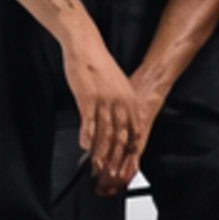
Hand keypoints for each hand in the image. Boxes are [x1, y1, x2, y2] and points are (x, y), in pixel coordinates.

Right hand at [69, 45, 157, 188]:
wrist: (86, 46)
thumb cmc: (99, 64)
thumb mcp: (117, 84)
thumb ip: (120, 102)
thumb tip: (120, 120)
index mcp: (129, 98)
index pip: (134, 130)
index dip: (130, 149)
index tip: (127, 164)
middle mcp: (120, 101)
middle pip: (120, 136)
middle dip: (116, 158)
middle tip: (112, 173)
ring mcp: (104, 100)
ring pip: (105, 133)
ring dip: (101, 153)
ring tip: (97, 166)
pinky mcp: (88, 98)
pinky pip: (89, 123)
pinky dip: (87, 137)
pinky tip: (84, 147)